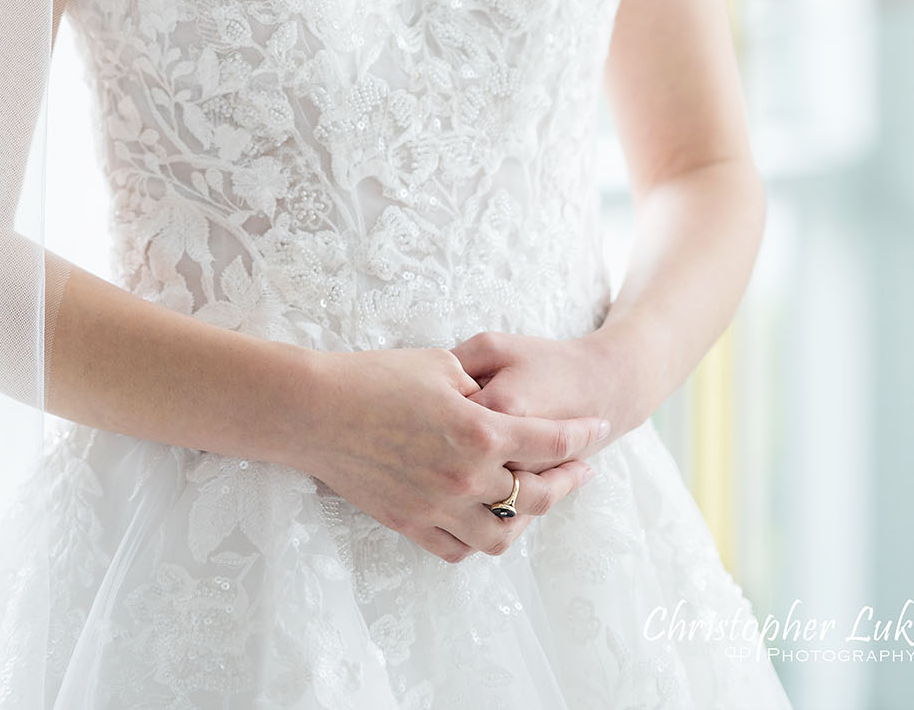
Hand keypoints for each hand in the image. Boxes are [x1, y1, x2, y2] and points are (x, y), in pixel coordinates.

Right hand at [291, 343, 609, 564]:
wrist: (316, 411)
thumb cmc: (376, 376)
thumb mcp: (441, 364)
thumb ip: (481, 390)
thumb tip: (500, 406)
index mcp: (478, 431)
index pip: (548, 441)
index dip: (580, 436)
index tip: (597, 430)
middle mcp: (465, 478)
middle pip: (535, 495)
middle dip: (566, 481)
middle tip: (579, 468)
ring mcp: (437, 508)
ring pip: (502, 534)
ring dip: (526, 518)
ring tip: (533, 498)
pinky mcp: (410, 524)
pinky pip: (459, 548)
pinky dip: (480, 537)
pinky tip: (485, 516)